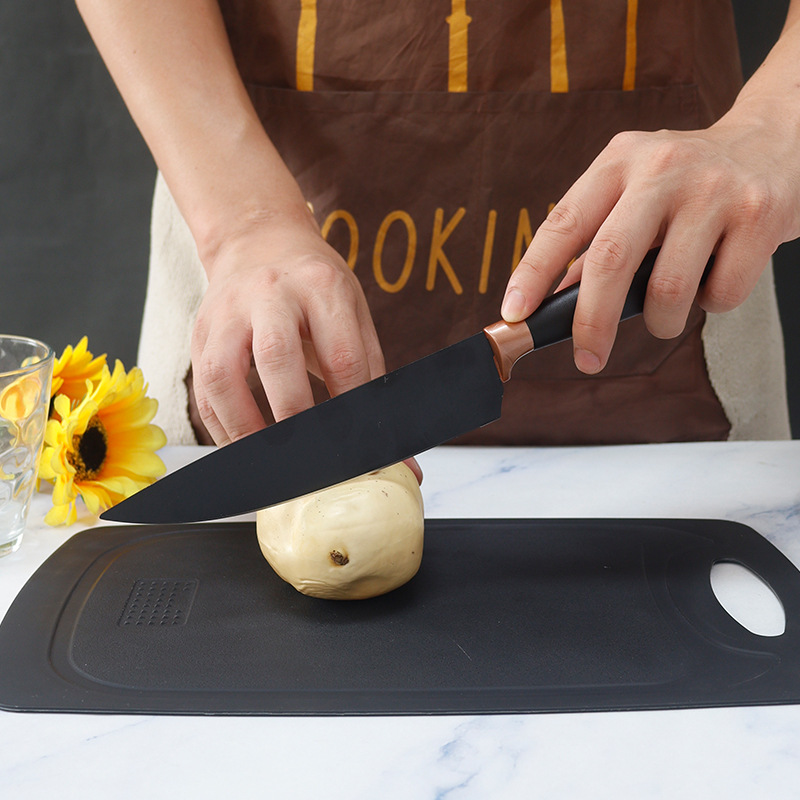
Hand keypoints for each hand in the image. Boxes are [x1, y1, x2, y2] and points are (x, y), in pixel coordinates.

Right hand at [191, 212, 383, 444]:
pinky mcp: (200, 334)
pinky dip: (222, 428)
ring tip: (268, 464)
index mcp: (322, 286)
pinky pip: (203, 389)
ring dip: (245, 429)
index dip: (350, 408)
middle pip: (277, 357)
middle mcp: (271, 294)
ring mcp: (227, 312)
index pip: (341, 356)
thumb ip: (371, 378)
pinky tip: (243, 450)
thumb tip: (400, 455)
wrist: (258, 242)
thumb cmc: (315, 287)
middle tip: (311, 458)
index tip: (359, 449)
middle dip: (294, 415)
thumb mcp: (353, 312)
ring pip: (223, 374)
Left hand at [501, 119, 799, 373]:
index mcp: (618, 162)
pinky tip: (717, 277)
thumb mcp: (634, 192)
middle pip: (610, 261)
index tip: (514, 313)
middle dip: (591, 323)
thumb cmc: (689, 181)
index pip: (563, 223)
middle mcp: (662, 168)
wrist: (777, 139)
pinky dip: (712, 304)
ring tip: (668, 309)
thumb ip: (597, 242)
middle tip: (588, 358)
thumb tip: (554, 304)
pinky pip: (721, 294)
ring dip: (661, 322)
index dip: (533, 273)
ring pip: (667, 290)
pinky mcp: (759, 214)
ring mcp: (714, 188)